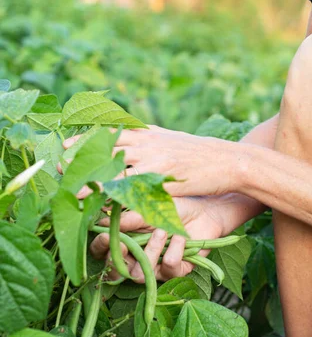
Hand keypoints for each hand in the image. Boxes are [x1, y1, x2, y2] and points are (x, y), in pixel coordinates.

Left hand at [64, 126, 246, 196]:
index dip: (84, 140)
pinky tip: (104, 204)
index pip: (109, 133)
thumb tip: (132, 140)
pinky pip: (136, 189)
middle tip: (57, 169)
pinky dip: (118, 196)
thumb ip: (150, 141)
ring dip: (92, 181)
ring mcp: (154, 161)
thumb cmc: (201, 155)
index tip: (64, 146)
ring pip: (116, 169)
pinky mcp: (164, 180)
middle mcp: (147, 144)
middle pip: (105, 148)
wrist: (230, 160)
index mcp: (148, 134)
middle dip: (80, 159)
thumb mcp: (172, 141)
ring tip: (72, 192)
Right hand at [90, 196, 223, 281]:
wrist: (205, 210)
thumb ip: (128, 218)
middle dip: (117, 262)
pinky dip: (174, 250)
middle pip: (117, 273)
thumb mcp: (148, 208)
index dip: (100, 248)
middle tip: (124, 244)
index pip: (103, 253)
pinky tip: (180, 238)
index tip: (106, 237)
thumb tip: (104, 223)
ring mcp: (157, 267)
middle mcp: (138, 258)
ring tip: (162, 231)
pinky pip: (168, 268)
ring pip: (141, 274)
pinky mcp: (177, 271)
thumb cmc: (174, 207)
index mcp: (126, 242)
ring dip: (150, 251)